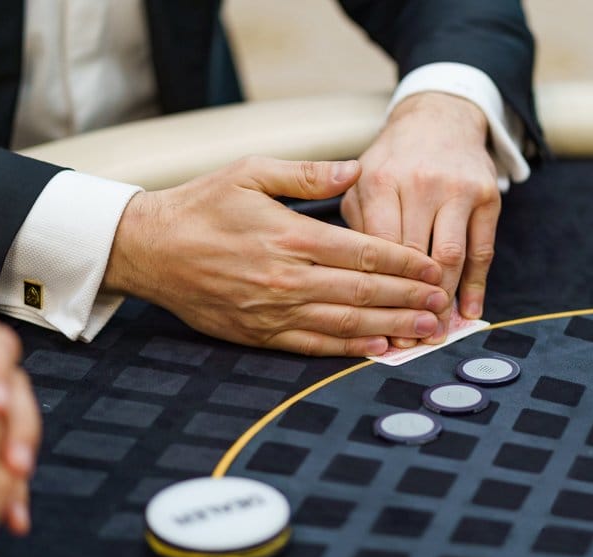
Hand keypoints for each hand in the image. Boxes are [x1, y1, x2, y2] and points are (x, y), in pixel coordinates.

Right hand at [103, 157, 448, 355]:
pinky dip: (349, 350)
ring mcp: (273, 311)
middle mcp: (286, 278)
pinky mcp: (258, 333)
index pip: (364, 252)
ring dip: (391, 327)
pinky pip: (313, 345)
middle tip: (443, 305)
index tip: (434, 269)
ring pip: (345, 323)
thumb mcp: (251, 172)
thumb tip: (355, 170)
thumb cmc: (201, 206)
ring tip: (426, 331)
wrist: (149, 249)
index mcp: (290, 236)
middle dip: (410, 298)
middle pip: (364, 291)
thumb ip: (307, 174)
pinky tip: (378, 349)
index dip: (405, 263)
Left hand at [342, 92, 499, 346]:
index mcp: (380, 182)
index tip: (376, 326)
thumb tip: (356, 289)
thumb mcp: (361, 183)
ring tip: (437, 333)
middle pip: (415, 258)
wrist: (438, 118)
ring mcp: (457, 189)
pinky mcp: (487, 195)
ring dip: (445, 301)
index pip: (380, 249)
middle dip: (411, 305)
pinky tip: (470, 312)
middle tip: (408, 343)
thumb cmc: (392, 161)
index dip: (379, 292)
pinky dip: (477, 285)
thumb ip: (357, 228)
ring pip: (451, 257)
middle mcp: (420, 183)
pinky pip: (483, 250)